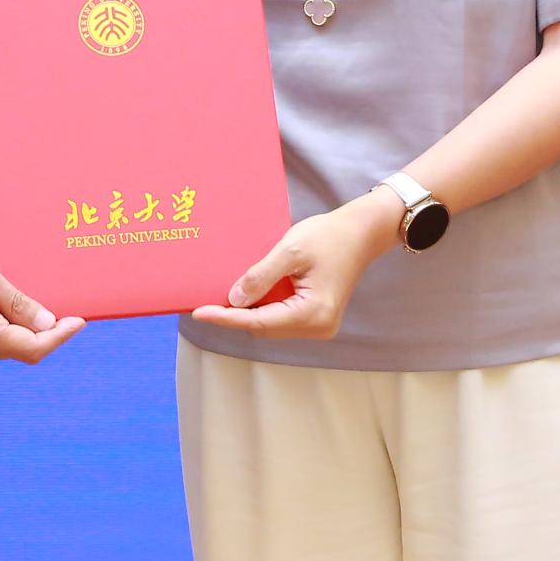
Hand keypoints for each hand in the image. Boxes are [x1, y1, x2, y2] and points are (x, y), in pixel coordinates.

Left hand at [188, 196, 394, 338]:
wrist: (361, 233)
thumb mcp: (289, 251)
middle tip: (204, 302)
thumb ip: (261, 277)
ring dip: (248, 312)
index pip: (258, 321)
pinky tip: (248, 294)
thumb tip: (234, 300)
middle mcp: (318, 327)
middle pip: (263, 327)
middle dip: (235, 315)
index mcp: (313, 313)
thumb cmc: (329, 237)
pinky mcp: (316, 317)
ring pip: (271, 325)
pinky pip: (281, 318)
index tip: (198, 312)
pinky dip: (263, 307)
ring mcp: (319, 325)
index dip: (225, 317)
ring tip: (221, 296)